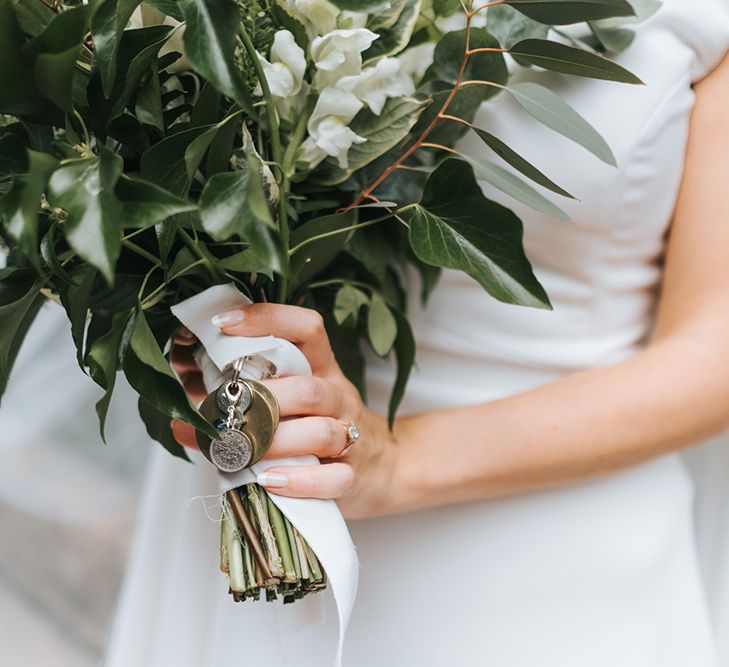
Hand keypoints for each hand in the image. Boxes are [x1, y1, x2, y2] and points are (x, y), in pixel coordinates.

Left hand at [170, 304, 406, 518]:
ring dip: (276, 442)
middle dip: (265, 400)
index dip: (268, 319)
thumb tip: (180, 418)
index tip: (222, 324)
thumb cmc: (318, 433)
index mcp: (321, 370)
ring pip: (321, 431)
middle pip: (309, 388)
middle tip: (228, 412)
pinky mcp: (353, 474)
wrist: (381, 469)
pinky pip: (334, 478)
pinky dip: (300, 481)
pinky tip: (269, 481)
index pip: (306, 329)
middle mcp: (337, 396)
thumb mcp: (290, 409)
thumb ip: (240, 409)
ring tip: (243, 453)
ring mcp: (350, 436)